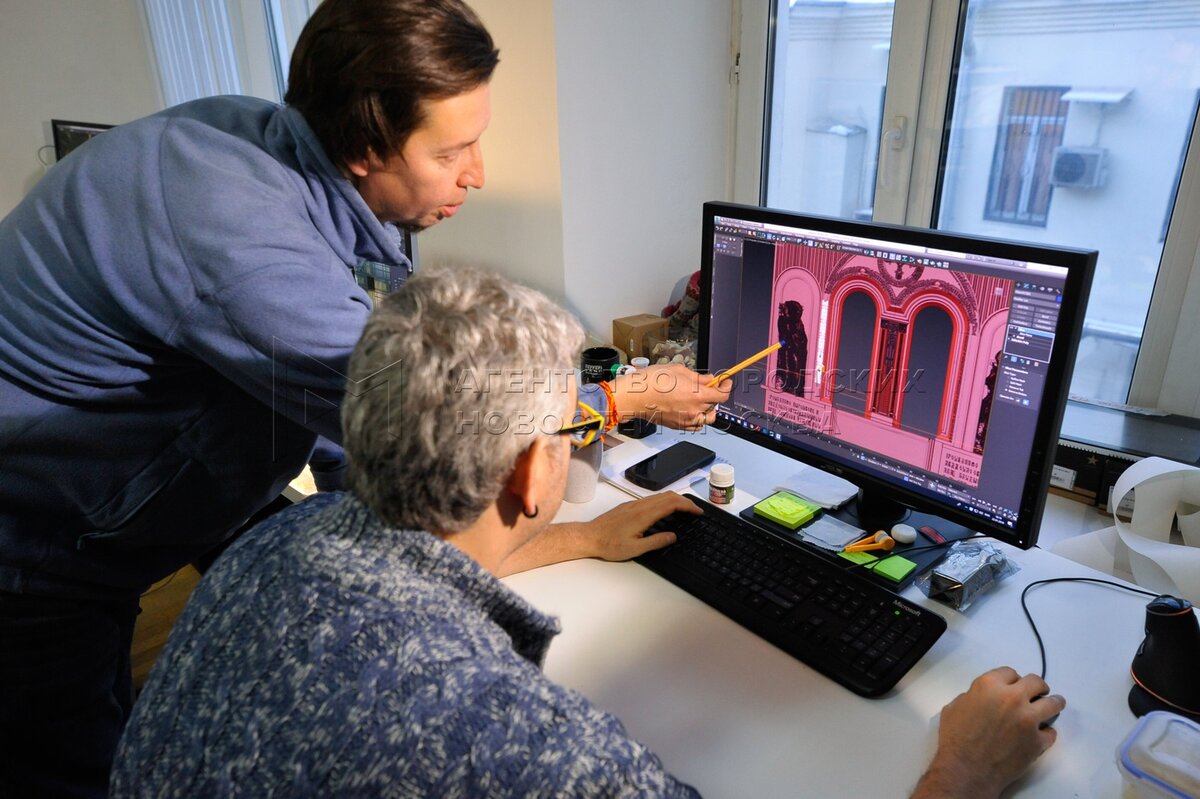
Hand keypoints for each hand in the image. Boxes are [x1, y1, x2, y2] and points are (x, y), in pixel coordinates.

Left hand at [581, 492, 701, 560]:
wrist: (589, 537)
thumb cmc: (608, 545)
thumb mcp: (635, 549)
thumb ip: (656, 542)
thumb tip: (672, 536)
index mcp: (643, 515)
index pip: (671, 504)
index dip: (687, 506)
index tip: (697, 512)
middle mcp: (639, 506)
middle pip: (667, 496)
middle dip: (684, 501)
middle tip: (695, 511)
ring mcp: (633, 504)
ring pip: (659, 496)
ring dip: (675, 500)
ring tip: (684, 510)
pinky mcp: (628, 506)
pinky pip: (651, 499)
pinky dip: (664, 501)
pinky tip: (665, 510)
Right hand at [611, 363, 731, 430]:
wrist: (635, 396)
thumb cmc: (651, 382)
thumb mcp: (679, 370)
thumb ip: (699, 377)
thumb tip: (709, 380)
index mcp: (697, 396)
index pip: (722, 395)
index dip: (726, 387)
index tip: (725, 382)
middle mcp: (694, 410)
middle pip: (715, 405)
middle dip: (715, 394)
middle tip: (709, 386)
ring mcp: (686, 420)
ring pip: (707, 418)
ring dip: (708, 408)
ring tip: (700, 399)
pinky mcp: (678, 426)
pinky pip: (696, 425)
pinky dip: (698, 418)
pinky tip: (692, 409)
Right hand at [912, 667, 1064, 798]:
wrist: (966, 770)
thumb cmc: (956, 740)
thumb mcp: (954, 707)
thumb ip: (972, 697)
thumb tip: (982, 700)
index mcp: (989, 686)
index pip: (1009, 672)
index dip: (1011, 679)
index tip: (1013, 685)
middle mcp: (1012, 698)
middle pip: (1036, 682)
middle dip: (1036, 687)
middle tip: (1035, 694)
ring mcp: (1028, 720)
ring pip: (1053, 703)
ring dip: (1052, 704)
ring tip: (1052, 706)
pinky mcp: (1038, 741)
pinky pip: (1051, 733)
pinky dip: (1046, 733)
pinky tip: (1039, 735)